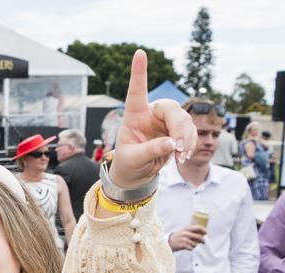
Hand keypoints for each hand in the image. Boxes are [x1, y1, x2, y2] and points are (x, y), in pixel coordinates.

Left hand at [108, 50, 197, 188]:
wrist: (136, 173)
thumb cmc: (128, 163)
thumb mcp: (133, 159)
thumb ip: (150, 150)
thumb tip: (172, 143)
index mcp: (134, 115)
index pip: (136, 91)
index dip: (139, 72)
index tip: (139, 52)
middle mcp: (151, 113)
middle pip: (172, 110)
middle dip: (179, 129)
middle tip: (178, 149)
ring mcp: (166, 120)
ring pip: (185, 121)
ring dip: (186, 139)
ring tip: (179, 157)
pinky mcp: (177, 129)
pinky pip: (190, 131)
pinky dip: (189, 144)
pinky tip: (183, 156)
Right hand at [168, 226, 205, 250]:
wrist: (168, 242)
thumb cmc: (178, 237)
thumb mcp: (184, 231)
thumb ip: (192, 231)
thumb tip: (202, 234)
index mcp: (186, 228)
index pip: (198, 227)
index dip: (203, 230)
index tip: (206, 233)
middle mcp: (185, 233)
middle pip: (199, 236)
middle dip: (202, 240)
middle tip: (203, 242)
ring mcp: (184, 239)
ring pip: (195, 243)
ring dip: (195, 245)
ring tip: (191, 245)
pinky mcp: (182, 245)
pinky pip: (191, 248)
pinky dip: (191, 248)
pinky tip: (188, 247)